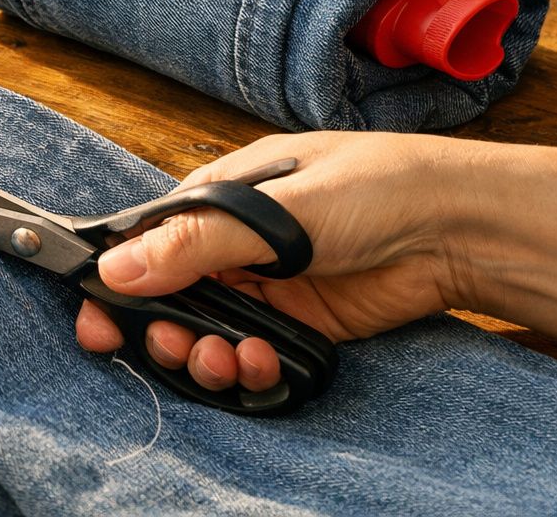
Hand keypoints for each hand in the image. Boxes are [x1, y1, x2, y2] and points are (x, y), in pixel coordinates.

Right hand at [75, 131, 475, 393]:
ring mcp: (265, 286)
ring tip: (225, 359)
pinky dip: (248, 369)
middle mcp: (231, 244)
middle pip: (167, 299)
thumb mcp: (271, 210)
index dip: (116, 286)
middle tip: (170, 347)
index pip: (143, 245)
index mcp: (214, 200)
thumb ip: (192, 244)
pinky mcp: (297, 324)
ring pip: (206, 334)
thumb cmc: (370, 187)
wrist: (458, 227)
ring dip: (204, 356)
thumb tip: (115, 269)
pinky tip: (263, 362)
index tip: (98, 324)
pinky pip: (252, 356)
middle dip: (160, 331)